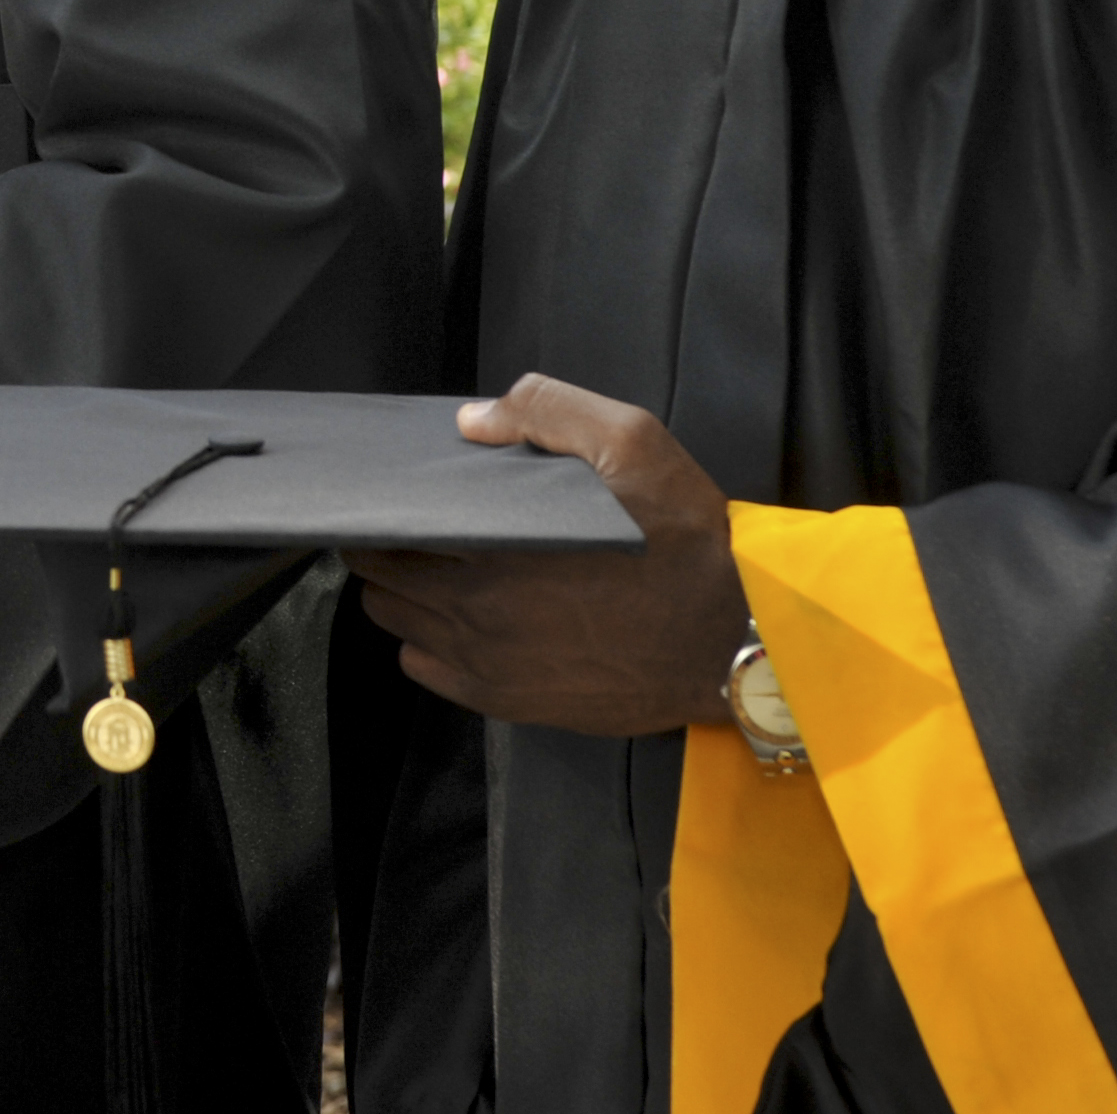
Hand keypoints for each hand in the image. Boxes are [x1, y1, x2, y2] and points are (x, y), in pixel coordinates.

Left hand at [343, 375, 745, 737]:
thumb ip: (546, 413)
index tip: (399, 495)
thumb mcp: (633, 443)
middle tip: (417, 528)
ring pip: (398, 626)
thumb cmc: (686, 542)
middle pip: (381, 580)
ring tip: (438, 568)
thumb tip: (472, 422)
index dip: (387, 509)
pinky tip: (462, 618)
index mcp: (496, 551)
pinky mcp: (511, 704)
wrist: (735, 638)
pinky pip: (427, 672)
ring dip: (403, 596)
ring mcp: (491, 666)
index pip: (391, 531)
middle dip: (389, 549)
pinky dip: (428, 644)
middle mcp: (479, 616)